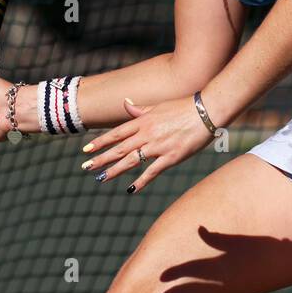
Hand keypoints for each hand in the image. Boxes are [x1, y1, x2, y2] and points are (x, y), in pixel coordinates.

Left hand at [80, 96, 216, 192]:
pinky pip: (152, 171)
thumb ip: (140, 110)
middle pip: (119, 148)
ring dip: (114, 170)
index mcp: (143, 121)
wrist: (205, 112)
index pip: (116, 133)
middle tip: (87, 167)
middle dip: (101, 158)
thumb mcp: (158, 106)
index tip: (87, 150)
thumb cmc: (183, 107)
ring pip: (131, 160)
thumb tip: (125, 103)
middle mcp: (147, 133)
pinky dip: (140, 181)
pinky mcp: (171, 157)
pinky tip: (131, 189)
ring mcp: (158, 146)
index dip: (100, 142)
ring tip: (102, 178)